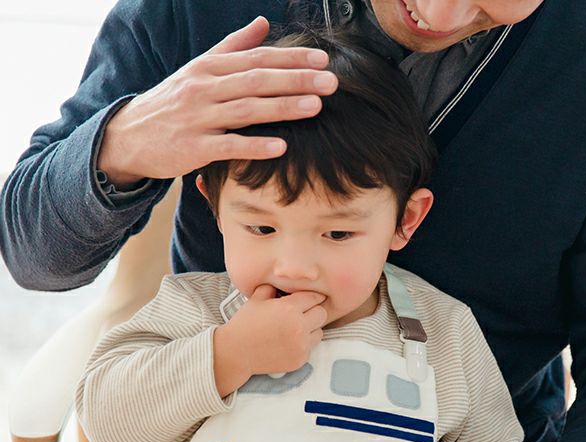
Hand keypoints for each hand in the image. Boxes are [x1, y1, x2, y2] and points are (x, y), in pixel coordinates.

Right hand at [97, 16, 337, 187]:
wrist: (129, 136)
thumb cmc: (171, 103)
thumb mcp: (197, 70)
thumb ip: (232, 47)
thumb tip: (262, 24)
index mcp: (209, 67)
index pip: (256, 58)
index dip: (290, 59)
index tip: (322, 60)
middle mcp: (204, 88)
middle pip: (256, 80)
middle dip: (296, 80)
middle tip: (330, 83)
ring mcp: (198, 118)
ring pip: (246, 110)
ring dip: (282, 108)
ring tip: (315, 107)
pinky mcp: (193, 148)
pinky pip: (228, 146)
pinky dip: (255, 146)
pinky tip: (280, 147)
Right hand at [219, 284, 326, 379]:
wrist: (236, 353)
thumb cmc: (245, 324)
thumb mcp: (256, 299)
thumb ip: (273, 287)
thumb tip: (284, 283)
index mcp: (290, 308)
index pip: (314, 297)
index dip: (310, 297)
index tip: (306, 299)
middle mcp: (299, 326)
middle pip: (321, 314)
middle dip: (313, 311)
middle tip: (301, 314)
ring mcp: (301, 345)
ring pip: (320, 331)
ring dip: (311, 329)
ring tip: (295, 329)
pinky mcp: (300, 359)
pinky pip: (311, 347)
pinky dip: (304, 344)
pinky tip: (289, 342)